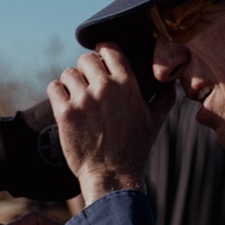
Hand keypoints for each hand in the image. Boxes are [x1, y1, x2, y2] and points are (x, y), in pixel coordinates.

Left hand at [48, 42, 173, 204]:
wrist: (112, 176)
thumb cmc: (135, 148)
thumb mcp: (156, 121)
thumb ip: (165, 96)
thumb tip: (170, 81)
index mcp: (127, 84)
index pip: (109, 48)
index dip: (103, 52)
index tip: (101, 61)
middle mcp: (105, 88)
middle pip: (86, 59)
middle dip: (86, 70)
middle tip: (89, 85)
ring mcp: (83, 100)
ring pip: (68, 73)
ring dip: (71, 83)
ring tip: (78, 98)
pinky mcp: (65, 114)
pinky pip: (54, 88)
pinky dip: (57, 93)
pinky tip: (65, 104)